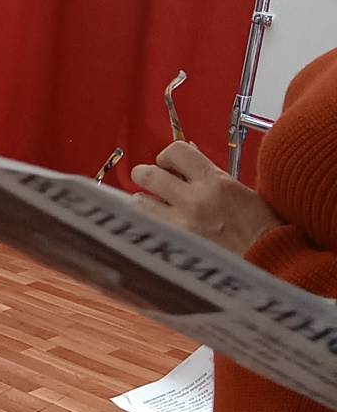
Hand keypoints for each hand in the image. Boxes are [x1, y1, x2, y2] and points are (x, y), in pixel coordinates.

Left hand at [130, 140, 283, 253]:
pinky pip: (148, 227)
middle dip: (146, 174)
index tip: (170, 164)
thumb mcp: (239, 189)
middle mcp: (195, 201)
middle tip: (154, 181)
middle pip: (147, 174)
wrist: (271, 260)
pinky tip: (159, 224)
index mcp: (215, 182)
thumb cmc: (262, 225)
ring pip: (140, 202)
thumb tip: (186, 156)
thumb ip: (208, 173)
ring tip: (156, 205)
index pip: (175, 151)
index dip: (168, 155)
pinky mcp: (177, 245)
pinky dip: (149, 223)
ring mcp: (183, 225)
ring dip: (145, 200)